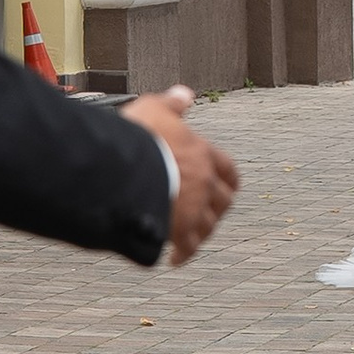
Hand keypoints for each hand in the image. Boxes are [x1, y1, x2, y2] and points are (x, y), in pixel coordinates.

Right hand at [120, 85, 239, 263]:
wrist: (125, 168)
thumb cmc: (138, 137)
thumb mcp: (154, 109)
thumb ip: (171, 104)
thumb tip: (185, 94)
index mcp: (202, 154)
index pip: (227, 169)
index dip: (228, 179)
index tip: (228, 186)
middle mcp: (204, 183)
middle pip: (223, 201)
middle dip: (216, 208)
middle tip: (207, 213)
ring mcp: (194, 209)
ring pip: (208, 226)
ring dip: (200, 231)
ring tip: (189, 236)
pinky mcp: (179, 231)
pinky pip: (187, 247)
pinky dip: (183, 254)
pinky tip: (175, 259)